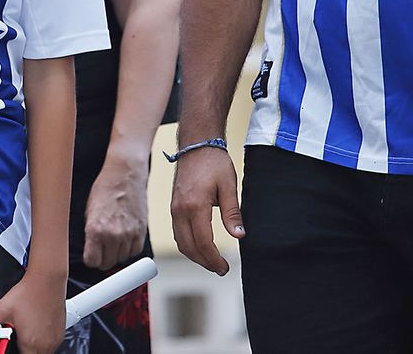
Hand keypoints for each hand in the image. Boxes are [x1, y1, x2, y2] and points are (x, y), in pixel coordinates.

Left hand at [0, 269, 65, 352]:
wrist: (46, 280)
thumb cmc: (27, 293)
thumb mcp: (1, 310)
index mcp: (30, 344)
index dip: (14, 353)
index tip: (11, 344)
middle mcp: (45, 345)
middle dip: (23, 349)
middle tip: (19, 335)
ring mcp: (55, 340)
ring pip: (43, 352)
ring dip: (34, 346)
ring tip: (27, 329)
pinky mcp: (61, 334)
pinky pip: (51, 345)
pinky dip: (43, 341)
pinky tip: (37, 327)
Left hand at [82, 154, 149, 270]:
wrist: (124, 175)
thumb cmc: (104, 189)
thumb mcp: (88, 211)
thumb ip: (90, 233)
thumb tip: (91, 250)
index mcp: (95, 229)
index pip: (92, 261)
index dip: (91, 258)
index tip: (91, 254)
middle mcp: (113, 235)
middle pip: (107, 264)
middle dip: (103, 258)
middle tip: (101, 248)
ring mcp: (129, 234)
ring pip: (121, 259)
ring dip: (116, 253)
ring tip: (112, 239)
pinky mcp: (141, 231)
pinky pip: (135, 252)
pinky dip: (129, 248)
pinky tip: (124, 238)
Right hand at [170, 146, 244, 275]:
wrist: (196, 144)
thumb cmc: (213, 162)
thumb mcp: (228, 186)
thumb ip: (232, 213)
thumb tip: (239, 235)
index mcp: (195, 206)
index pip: (203, 243)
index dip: (214, 259)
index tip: (225, 267)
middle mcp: (180, 209)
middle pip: (189, 247)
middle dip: (204, 262)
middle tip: (221, 269)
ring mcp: (174, 208)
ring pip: (180, 242)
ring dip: (195, 255)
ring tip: (211, 261)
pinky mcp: (173, 206)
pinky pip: (177, 232)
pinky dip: (188, 244)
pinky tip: (200, 246)